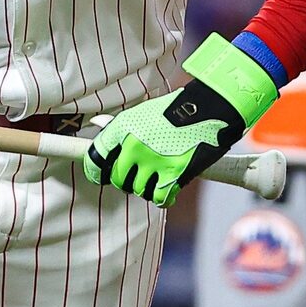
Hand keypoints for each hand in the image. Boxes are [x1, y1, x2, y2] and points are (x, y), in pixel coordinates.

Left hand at [83, 34, 278, 207]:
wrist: (209, 108)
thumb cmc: (176, 109)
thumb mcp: (142, 113)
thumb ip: (121, 128)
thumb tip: (97, 124)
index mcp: (122, 128)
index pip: (95, 158)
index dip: (96, 171)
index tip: (101, 176)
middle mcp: (133, 146)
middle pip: (118, 179)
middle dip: (127, 180)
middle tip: (139, 174)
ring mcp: (153, 162)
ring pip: (138, 190)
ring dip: (147, 187)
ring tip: (157, 176)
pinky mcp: (173, 175)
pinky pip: (159, 198)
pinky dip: (163, 196)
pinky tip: (167, 188)